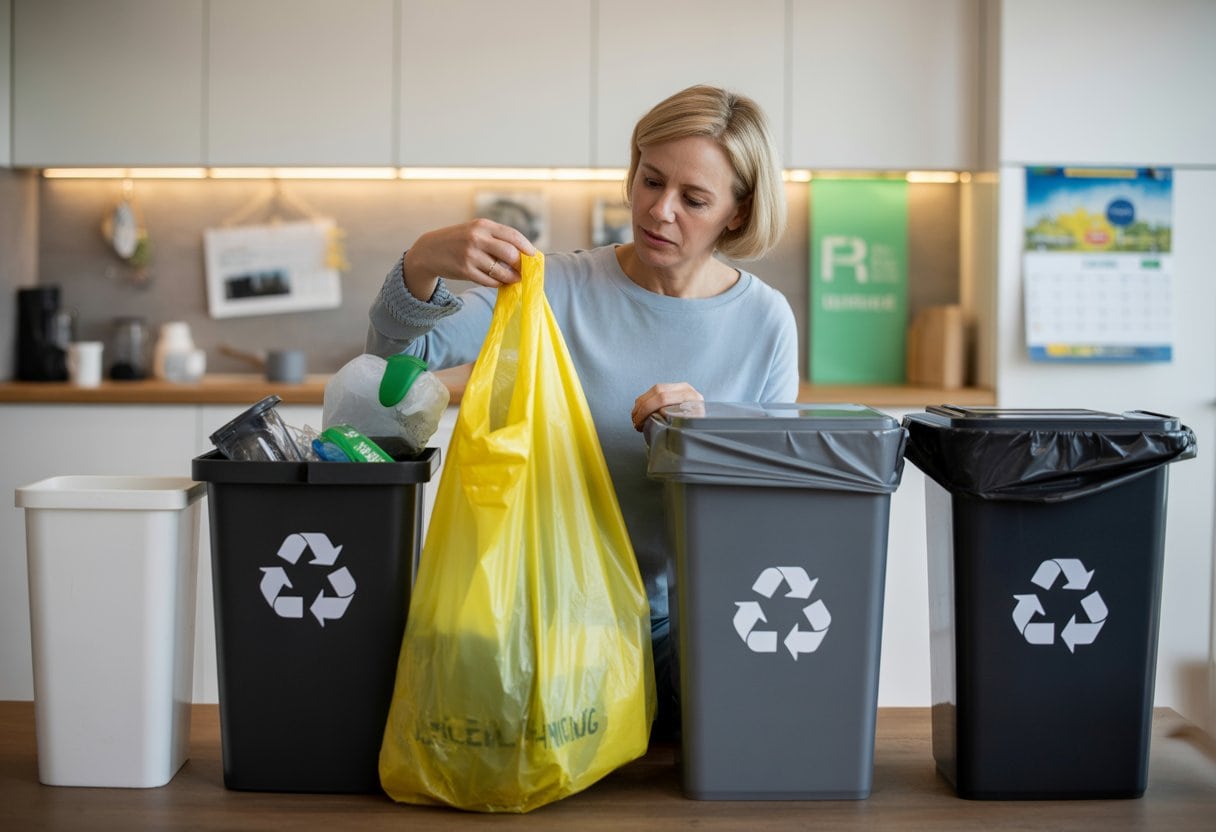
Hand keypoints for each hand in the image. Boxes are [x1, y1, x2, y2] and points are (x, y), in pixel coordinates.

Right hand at [401, 219, 536, 299]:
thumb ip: (496, 238)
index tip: (534, 256)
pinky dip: (498, 282)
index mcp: (483, 225)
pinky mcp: (465, 270)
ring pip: (501, 270)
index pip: (513, 235)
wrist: (429, 250)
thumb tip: (523, 252)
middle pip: (511, 254)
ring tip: (514, 279)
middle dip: (521, 265)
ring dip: (511, 277)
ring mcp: (471, 255)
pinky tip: (499, 281)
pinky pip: (490, 280)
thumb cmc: (458, 240)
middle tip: (524, 270)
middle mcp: (477, 238)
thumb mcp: (475, 230)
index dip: (527, 247)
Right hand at [631, 382, 703, 431]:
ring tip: (636, 418)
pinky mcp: (672, 389)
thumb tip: (657, 422)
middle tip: (635, 422)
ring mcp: (679, 388)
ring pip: (654, 390)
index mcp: (691, 398)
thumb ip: (676, 423)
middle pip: (657, 391)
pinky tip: (640, 412)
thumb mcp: (689, 428)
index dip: (647, 410)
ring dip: (641, 404)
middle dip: (642, 407)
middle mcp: (686, 389)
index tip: (640, 423)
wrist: (705, 424)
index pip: (663, 398)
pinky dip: (644, 402)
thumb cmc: (697, 429)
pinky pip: (654, 391)